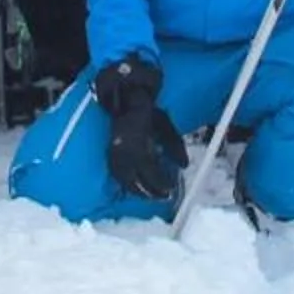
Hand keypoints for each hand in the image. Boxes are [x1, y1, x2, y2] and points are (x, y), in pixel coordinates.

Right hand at [94, 57, 182, 204]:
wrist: (125, 97)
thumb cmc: (148, 111)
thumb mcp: (166, 126)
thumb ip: (175, 146)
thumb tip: (184, 166)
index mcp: (139, 146)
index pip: (151, 173)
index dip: (162, 183)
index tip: (171, 188)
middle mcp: (124, 153)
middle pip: (137, 182)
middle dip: (151, 192)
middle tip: (164, 196)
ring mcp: (114, 154)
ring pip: (124, 180)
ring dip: (138, 191)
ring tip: (150, 195)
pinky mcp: (109, 153)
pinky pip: (117, 174)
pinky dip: (126, 183)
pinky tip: (135, 186)